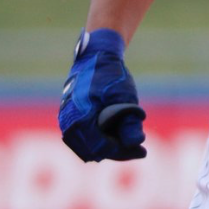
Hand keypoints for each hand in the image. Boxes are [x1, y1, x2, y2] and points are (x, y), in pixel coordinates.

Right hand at [58, 28, 146, 161]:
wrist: (95, 56)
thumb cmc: (110, 74)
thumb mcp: (125, 96)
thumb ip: (129, 120)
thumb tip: (137, 143)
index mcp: (80, 117)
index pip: (101, 146)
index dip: (123, 152)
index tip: (142, 151)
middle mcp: (68, 122)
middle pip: (93, 151)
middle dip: (117, 152)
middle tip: (139, 149)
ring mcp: (66, 121)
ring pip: (86, 147)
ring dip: (108, 148)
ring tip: (130, 143)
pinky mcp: (68, 118)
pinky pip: (82, 139)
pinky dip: (99, 141)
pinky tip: (118, 137)